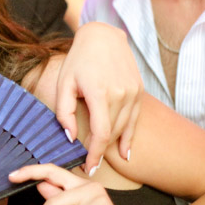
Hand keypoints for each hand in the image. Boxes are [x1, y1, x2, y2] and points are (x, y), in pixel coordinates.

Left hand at [56, 22, 141, 171]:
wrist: (103, 36)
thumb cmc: (79, 59)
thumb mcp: (64, 83)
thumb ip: (64, 113)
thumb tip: (70, 138)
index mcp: (100, 92)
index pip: (101, 133)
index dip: (94, 154)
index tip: (88, 168)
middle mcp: (121, 93)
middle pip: (112, 133)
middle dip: (100, 151)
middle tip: (88, 164)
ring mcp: (133, 92)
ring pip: (124, 128)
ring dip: (112, 145)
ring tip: (99, 157)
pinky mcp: (139, 90)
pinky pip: (135, 120)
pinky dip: (129, 138)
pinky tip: (125, 153)